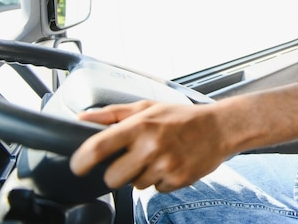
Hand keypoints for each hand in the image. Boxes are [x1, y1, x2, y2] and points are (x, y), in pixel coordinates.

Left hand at [69, 100, 228, 192]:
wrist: (219, 128)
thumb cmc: (181, 117)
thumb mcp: (148, 108)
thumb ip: (113, 114)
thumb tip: (83, 118)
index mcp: (140, 125)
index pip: (98, 148)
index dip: (82, 161)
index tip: (78, 166)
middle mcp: (151, 147)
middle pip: (112, 178)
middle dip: (117, 172)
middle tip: (132, 159)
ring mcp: (165, 166)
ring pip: (134, 185)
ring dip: (142, 175)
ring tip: (159, 157)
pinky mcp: (177, 180)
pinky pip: (155, 189)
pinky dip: (160, 180)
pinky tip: (171, 163)